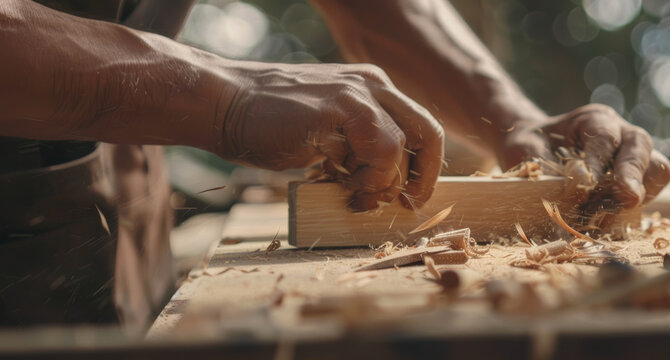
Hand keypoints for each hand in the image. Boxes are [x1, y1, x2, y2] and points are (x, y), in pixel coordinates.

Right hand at [215, 63, 443, 210]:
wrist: (222, 104)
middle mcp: (373, 85)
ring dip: (383, 182)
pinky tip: (343, 182)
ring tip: (353, 193)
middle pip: (428, 132)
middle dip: (423, 178)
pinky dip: (370, 175)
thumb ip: (355, 150)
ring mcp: (360, 91)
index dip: (421, 169)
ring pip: (404, 146)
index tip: (408, 197)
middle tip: (405, 205)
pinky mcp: (344, 104)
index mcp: (371, 90)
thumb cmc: (267, 127)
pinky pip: (383, 148)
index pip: (418, 129)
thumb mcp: (325, 137)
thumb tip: (382, 187)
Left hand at [502, 104, 669, 207]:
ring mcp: (633, 156)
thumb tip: (575, 192)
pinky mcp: (637, 180)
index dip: (597, 162)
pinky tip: (609, 221)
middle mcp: (621, 133)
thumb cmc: (531, 146)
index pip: (605, 137)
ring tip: (609, 215)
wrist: (535, 148)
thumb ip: (547, 168)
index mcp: (594, 119)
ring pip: (657, 169)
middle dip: (633, 175)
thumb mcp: (528, 150)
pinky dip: (634, 209)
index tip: (585, 185)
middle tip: (626, 199)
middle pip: (641, 146)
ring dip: (638, 194)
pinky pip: (650, 192)